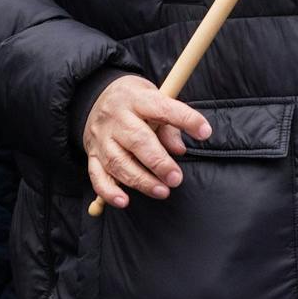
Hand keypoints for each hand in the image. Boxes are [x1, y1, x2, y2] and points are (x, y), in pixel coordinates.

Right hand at [85, 76, 210, 210]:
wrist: (96, 97)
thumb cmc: (135, 101)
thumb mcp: (153, 99)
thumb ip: (168, 124)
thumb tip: (179, 150)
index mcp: (136, 98)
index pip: (162, 107)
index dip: (185, 119)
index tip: (205, 131)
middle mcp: (116, 117)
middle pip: (137, 141)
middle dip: (158, 162)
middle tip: (176, 178)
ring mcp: (101, 137)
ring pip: (118, 162)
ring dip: (141, 180)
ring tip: (162, 191)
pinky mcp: (92, 154)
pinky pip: (97, 175)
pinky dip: (108, 191)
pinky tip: (123, 201)